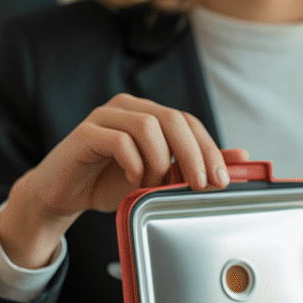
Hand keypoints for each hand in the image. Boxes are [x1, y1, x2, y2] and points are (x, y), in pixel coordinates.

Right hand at [0, 94, 243, 268]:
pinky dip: (133, 162)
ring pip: (148, 127)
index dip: (209, 149)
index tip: (220, 180)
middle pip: (173, 119)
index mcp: (149, 115)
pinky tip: (132, 178)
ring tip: (153, 184)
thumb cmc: (109, 183)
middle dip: (194, 155)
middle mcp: (129, 108)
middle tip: (200, 185)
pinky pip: (118, 140)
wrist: (62, 194)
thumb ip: (194, 166)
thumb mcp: (159, 179)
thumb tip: (241, 156)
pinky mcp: (85, 133)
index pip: (188, 122)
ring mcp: (105, 117)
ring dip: (159, 162)